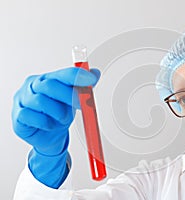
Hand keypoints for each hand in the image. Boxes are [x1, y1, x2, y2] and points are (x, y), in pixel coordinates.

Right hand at [12, 67, 100, 187]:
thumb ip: (83, 87)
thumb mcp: (74, 101)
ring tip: (63, 119)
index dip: (77, 76)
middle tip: (82, 106)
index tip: (91, 80)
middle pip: (50, 85)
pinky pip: (31, 116)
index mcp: (48, 78)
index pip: (62, 73)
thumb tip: (95, 73)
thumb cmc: (59, 115)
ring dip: (58, 113)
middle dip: (69, 96)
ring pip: (41, 102)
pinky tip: (49, 125)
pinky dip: (45, 123)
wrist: (49, 136)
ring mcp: (22, 99)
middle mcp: (33, 86)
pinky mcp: (17, 116)